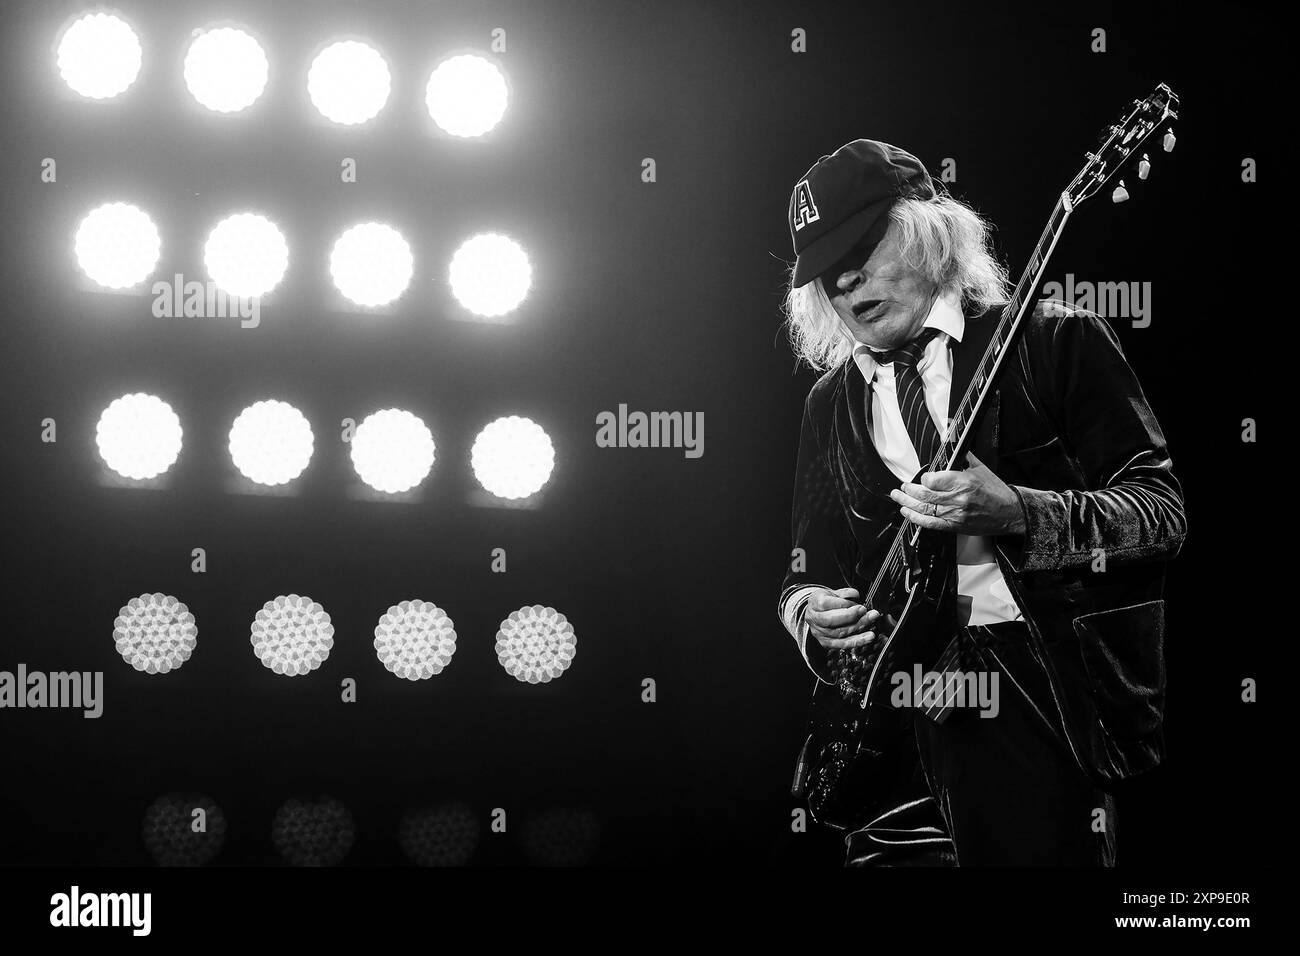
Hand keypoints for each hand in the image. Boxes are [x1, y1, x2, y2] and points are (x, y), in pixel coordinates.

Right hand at [804, 587, 881, 650]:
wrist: (816, 614)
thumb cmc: (825, 602)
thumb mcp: (833, 592)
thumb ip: (844, 593)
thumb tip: (855, 594)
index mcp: (815, 603)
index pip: (827, 604)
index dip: (844, 605)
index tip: (859, 605)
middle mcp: (815, 618)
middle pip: (831, 620)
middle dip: (851, 617)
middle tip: (866, 613)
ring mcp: (820, 632)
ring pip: (839, 633)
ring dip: (858, 628)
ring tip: (871, 622)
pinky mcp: (826, 642)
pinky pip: (842, 644)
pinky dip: (857, 641)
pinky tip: (867, 638)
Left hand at [889, 451, 1026, 535]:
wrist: (1009, 512)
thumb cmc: (995, 490)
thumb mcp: (979, 468)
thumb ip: (961, 455)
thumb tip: (948, 438)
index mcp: (964, 482)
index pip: (934, 480)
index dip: (924, 478)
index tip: (922, 476)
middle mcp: (958, 499)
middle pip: (925, 495)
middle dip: (910, 490)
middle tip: (903, 486)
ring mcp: (955, 514)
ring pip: (924, 509)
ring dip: (907, 503)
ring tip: (898, 496)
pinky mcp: (954, 526)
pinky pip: (930, 524)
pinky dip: (916, 519)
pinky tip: (907, 512)